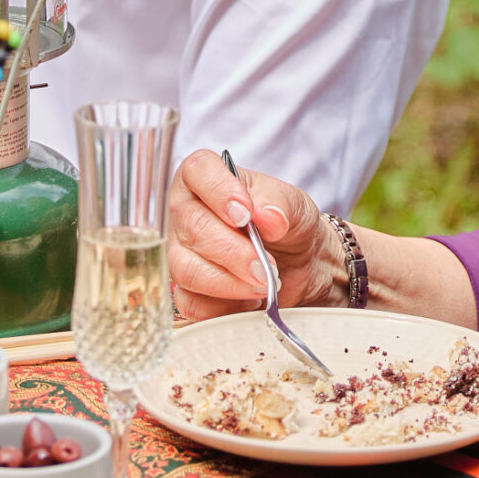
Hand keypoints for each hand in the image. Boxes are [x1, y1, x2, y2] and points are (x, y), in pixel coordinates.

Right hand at [167, 147, 338, 320]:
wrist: (298, 263)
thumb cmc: (286, 223)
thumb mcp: (293, 204)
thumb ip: (281, 204)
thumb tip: (268, 218)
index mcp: (204, 177)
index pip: (197, 171)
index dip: (219, 192)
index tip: (246, 215)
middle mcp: (184, 211)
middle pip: (192, 227)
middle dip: (234, 252)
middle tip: (265, 266)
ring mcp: (180, 251)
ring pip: (187, 269)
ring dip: (230, 282)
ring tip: (263, 283)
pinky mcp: (185, 289)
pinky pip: (192, 303)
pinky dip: (225, 306)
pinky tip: (248, 299)